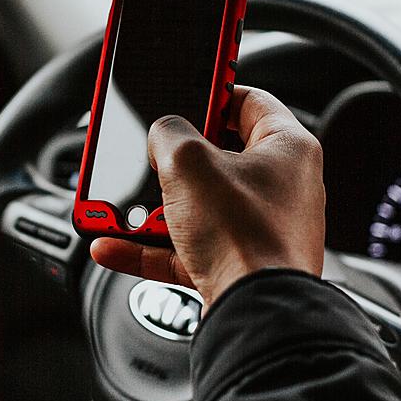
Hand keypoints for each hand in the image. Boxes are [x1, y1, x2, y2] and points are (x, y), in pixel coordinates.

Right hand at [91, 86, 324, 309]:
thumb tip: (161, 136)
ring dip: (151, 206)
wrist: (255, 314)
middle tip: (145, 153)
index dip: (210, 90)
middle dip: (168, 159)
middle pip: (214, 155)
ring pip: (194, 204)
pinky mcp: (236, 263)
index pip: (247, 99)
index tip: (182, 86)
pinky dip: (148, 245)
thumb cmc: (247, 239)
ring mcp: (258, 227)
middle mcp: (279, 186)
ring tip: (118, 204)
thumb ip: (167, 133)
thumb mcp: (188, 163)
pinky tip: (113, 243)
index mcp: (288, 148)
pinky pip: (184, 246)